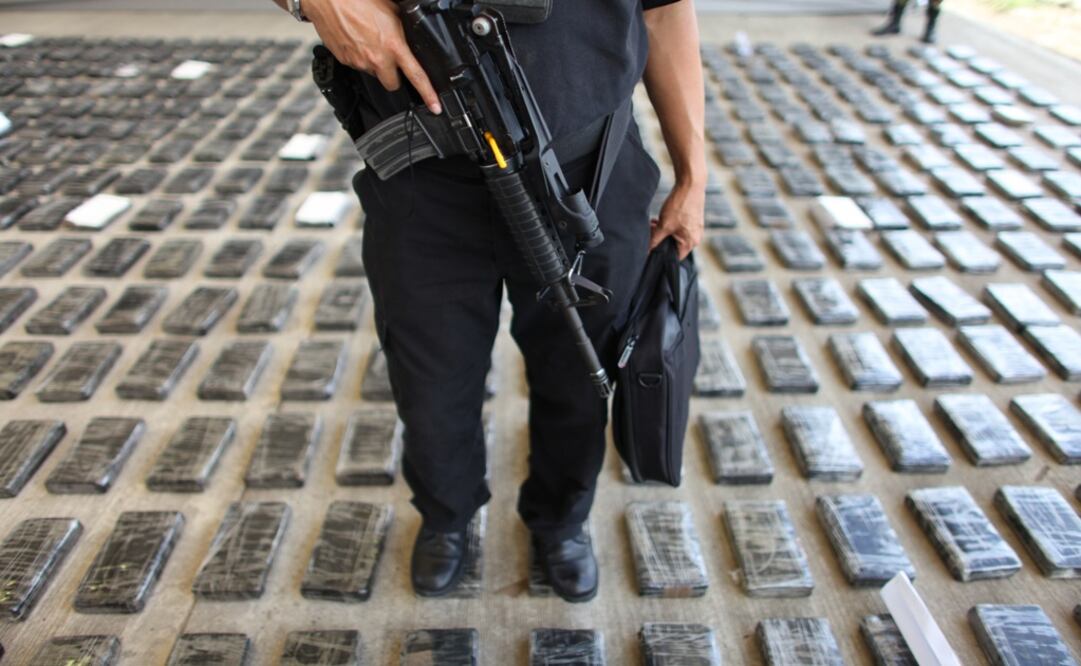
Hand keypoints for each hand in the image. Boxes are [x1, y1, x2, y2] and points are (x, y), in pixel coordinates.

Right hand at [304, 0, 441, 114]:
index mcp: (393, 45)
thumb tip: (408, 35)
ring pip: (374, 74)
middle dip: (394, 77)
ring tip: (370, 43)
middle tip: (391, 62)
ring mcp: (360, 62)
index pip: (416, 76)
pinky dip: (360, 57)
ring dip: (376, 65)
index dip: (428, 94)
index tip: (435, 107)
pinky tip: (357, 41)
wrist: (328, 0)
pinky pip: (358, 66)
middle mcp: (378, 58)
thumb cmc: (358, 0)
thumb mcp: (390, 9)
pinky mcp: (346, 61)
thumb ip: (402, 27)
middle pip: (392, 85)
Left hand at [649, 180, 704, 259]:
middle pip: (674, 246)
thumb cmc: (680, 205)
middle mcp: (695, 237)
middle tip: (650, 233)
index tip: (650, 249)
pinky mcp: (693, 220)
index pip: (674, 258)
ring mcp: (695, 228)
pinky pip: (679, 228)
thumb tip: (647, 251)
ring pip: (675, 236)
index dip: (661, 255)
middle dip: (660, 241)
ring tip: (653, 224)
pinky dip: (669, 225)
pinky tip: (660, 218)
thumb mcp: (664, 225)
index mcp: (690, 243)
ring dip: (663, 232)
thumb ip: (655, 240)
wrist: (691, 184)